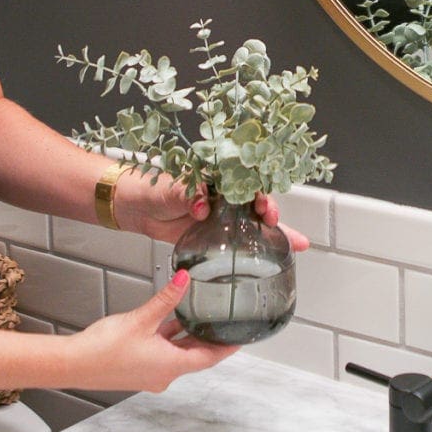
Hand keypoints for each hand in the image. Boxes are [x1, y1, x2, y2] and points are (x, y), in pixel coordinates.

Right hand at [67, 271, 238, 391]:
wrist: (73, 364)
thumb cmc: (104, 348)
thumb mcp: (141, 319)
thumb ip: (166, 299)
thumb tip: (185, 278)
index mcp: (170, 366)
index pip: (209, 358)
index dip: (227, 348)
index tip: (242, 338)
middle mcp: (163, 374)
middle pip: (195, 356)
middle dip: (209, 340)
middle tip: (226, 323)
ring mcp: (150, 373)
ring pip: (177, 353)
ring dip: (188, 337)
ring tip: (204, 317)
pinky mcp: (138, 367)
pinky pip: (162, 352)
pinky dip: (170, 339)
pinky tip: (171, 320)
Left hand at [114, 170, 309, 250]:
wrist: (136, 207)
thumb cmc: (153, 188)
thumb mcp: (172, 189)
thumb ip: (188, 195)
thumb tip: (202, 205)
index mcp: (217, 178)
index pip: (245, 180)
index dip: (258, 190)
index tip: (261, 202)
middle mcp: (224, 196)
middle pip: (256, 201)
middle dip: (271, 210)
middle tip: (273, 221)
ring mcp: (223, 216)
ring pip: (255, 221)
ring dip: (277, 231)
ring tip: (295, 242)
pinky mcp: (217, 233)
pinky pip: (242, 239)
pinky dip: (260, 247)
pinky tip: (278, 253)